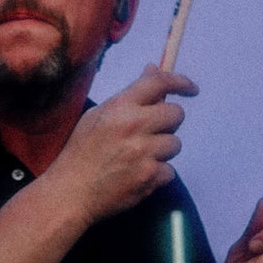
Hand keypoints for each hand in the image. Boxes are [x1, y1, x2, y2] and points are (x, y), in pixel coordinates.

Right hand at [61, 64, 198, 223]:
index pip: (159, 83)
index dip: (180, 82)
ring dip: (162, 150)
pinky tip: (136, 175)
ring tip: (138, 158)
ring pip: (175, 144)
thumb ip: (129, 95)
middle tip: (152, 132)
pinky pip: (169, 170)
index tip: (191, 88)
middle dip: (168, 122)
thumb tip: (153, 69)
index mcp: (119, 107)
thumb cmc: (80, 152)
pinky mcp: (150, 176)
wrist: (71, 192)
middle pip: (176, 114)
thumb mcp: (97, 115)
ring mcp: (144, 152)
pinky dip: (157, 174)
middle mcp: (134, 126)